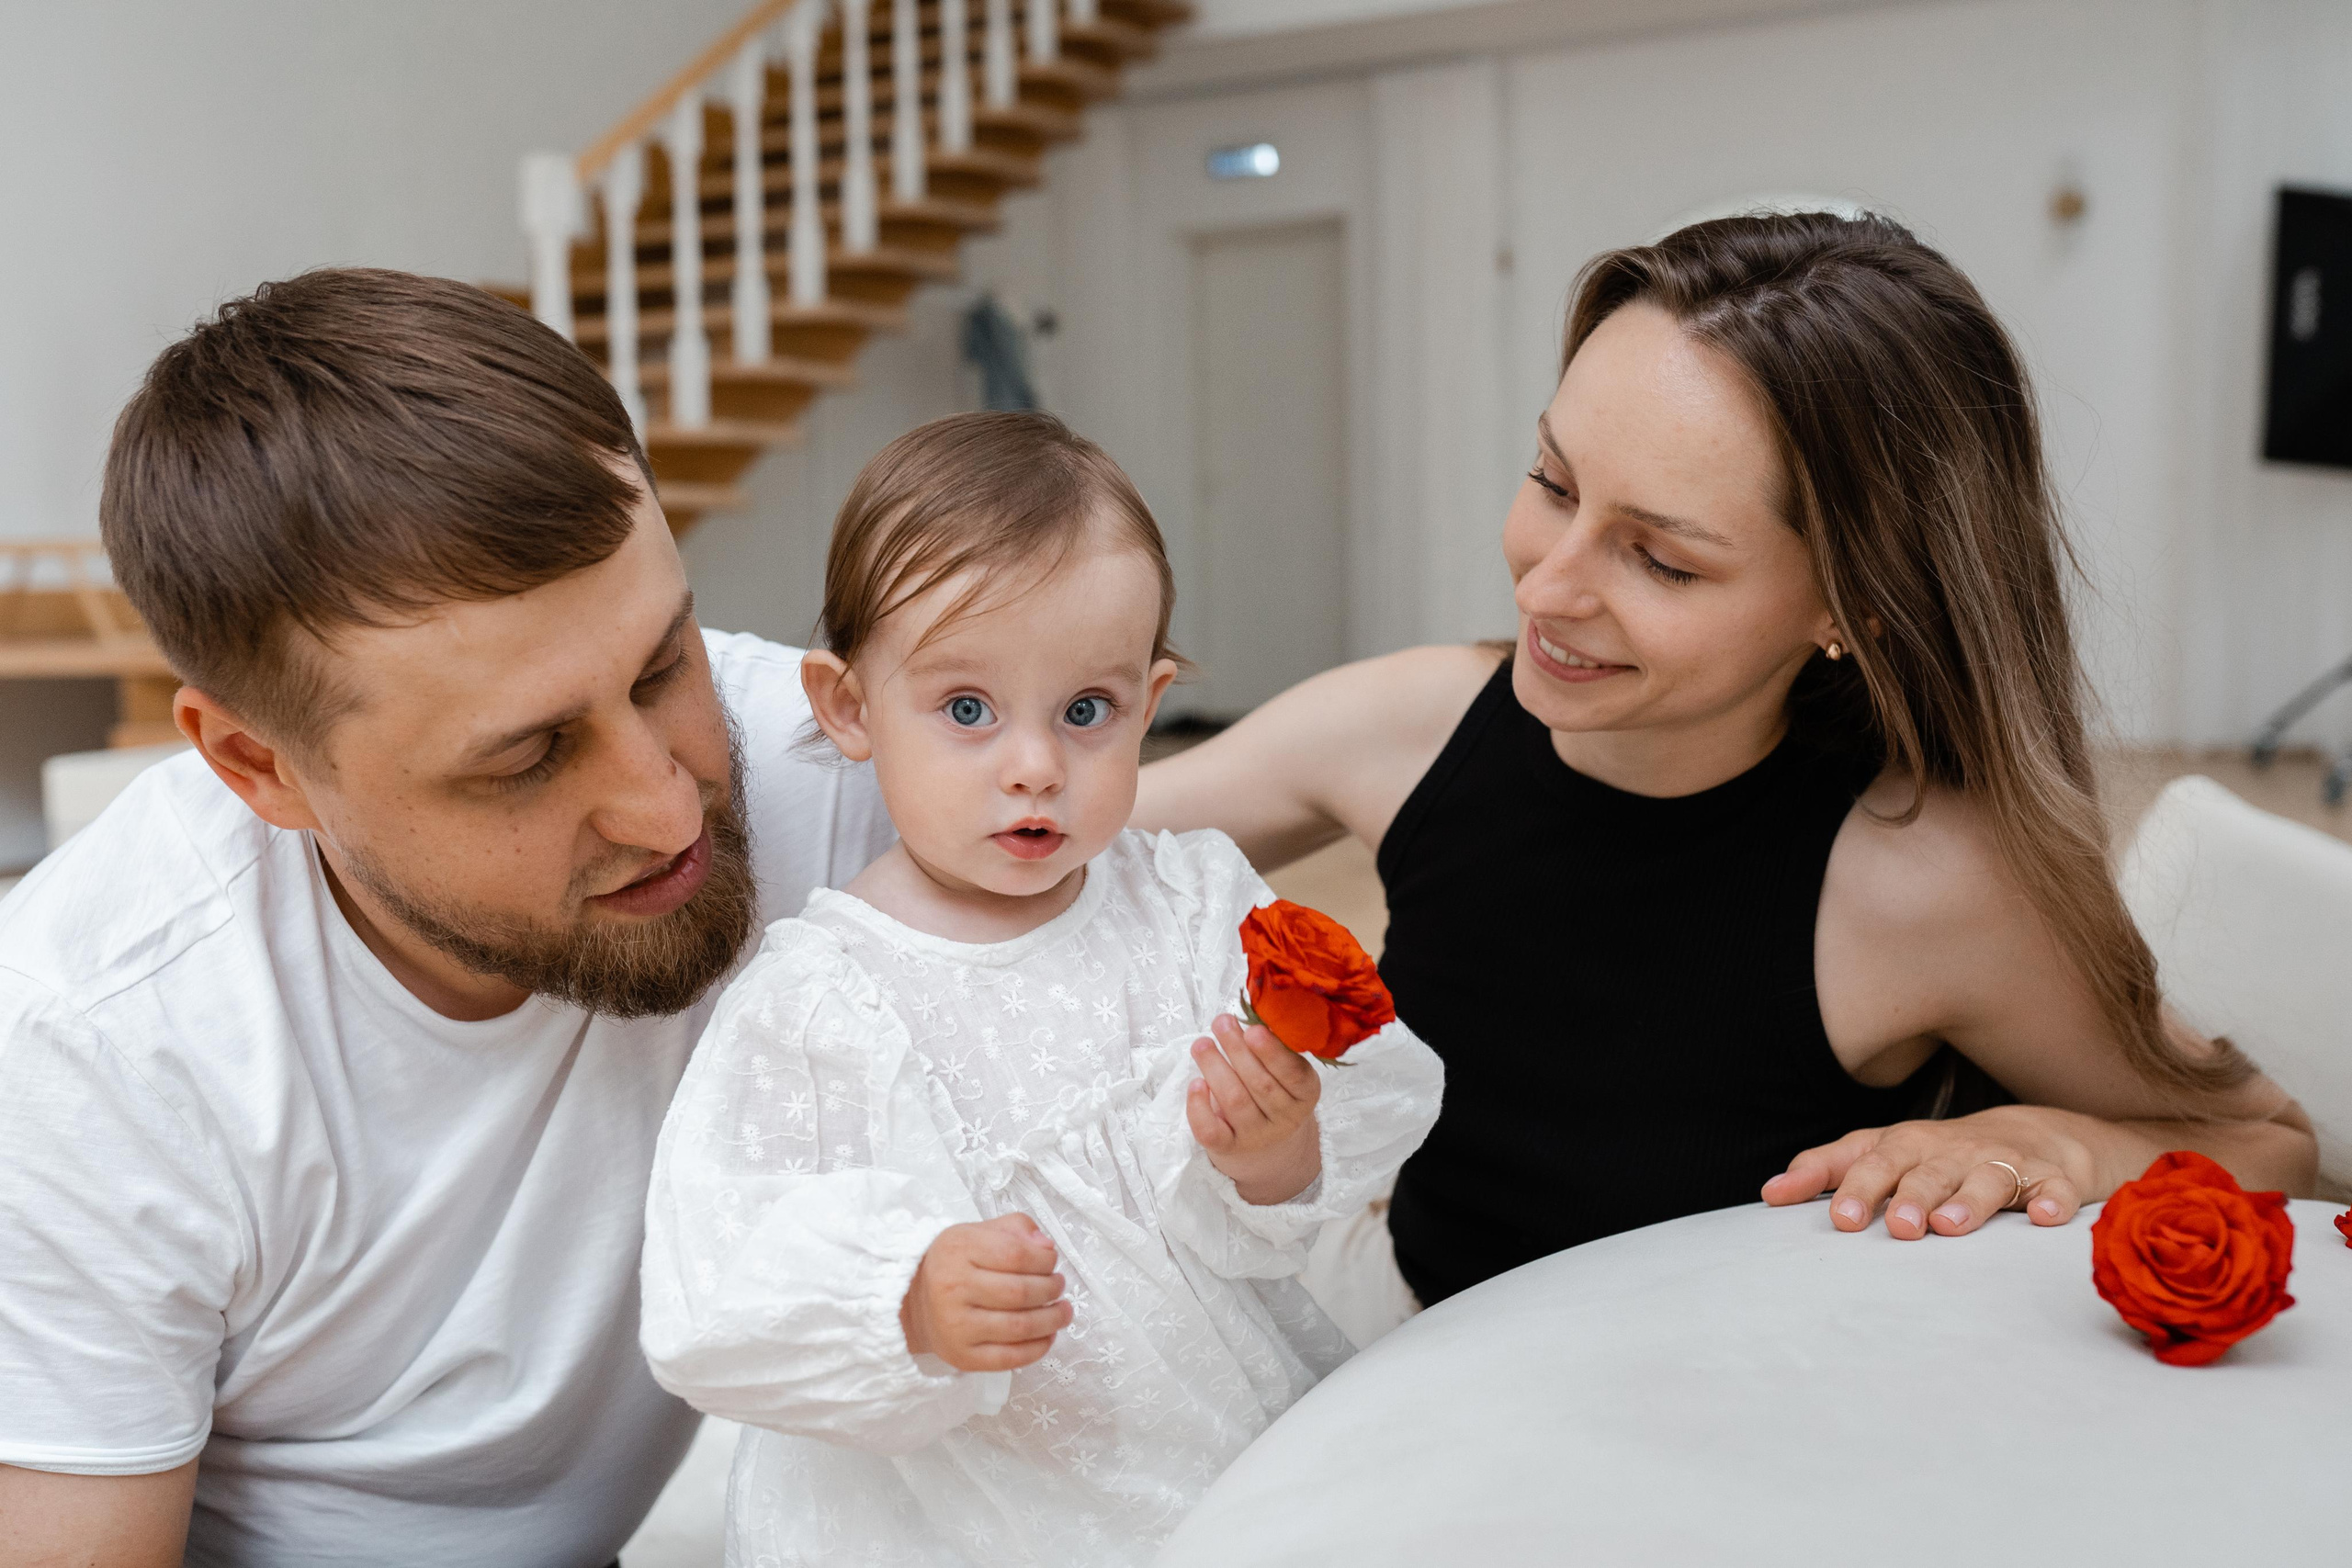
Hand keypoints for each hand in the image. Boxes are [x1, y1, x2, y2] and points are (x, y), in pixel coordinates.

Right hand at [900, 1214, 1069, 1372]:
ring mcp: (956, 1326)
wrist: (915, 1302)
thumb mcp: (978, 1232)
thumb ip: (1016, 1229)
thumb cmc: (957, 1263)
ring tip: (1063, 1312)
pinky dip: (1037, 1348)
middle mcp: (953, 1287)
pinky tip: (1048, 1336)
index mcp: (958, 1249)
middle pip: (1020, 1292)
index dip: (1044, 1260)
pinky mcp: (962, 1356)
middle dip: (1052, 1289)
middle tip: (1059, 1286)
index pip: (1015, 1254)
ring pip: (1019, 1327)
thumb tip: (1046, 1247)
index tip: (1052, 1262)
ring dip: (1052, 1320)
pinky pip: (1009, 1358)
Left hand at [1186, 1013, 1322, 1204]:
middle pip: (1260, 1084)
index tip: (1253, 1029)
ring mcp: (1257, 1136)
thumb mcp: (1284, 1070)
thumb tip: (1246, 1017)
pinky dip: (1199, 1107)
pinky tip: (1195, 1083)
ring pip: (1234, 1102)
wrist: (1268, 1142)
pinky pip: (1212, 1131)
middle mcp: (1285, 1118)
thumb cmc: (1273, 1090)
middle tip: (1221, 1023)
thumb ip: (1270, 1047)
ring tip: (1201, 1044)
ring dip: (1215, 1068)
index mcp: (1305, 1093)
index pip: (1293, 1073)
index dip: (1272, 1052)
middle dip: (1237, 1050)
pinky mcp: (1229, 1148)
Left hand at [1760, 1107, 2094, 1237]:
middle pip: (1922, 1170)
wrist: (2040, 1134)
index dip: (1842, 1182)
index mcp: (1904, 1145)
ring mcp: (2002, 1163)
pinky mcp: (2051, 1179)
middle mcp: (1949, 1150)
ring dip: (1966, 1202)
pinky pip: (2053, 1190)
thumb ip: (1828, 1171)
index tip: (1825, 1215)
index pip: (1866, 1157)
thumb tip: (1769, 1194)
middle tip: (1893, 1227)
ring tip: (1947, 1228)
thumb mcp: (1884, 1154)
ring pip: (1983, 1180)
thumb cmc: (1942, 1154)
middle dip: (1905, 1195)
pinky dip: (2050, 1202)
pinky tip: (2043, 1217)